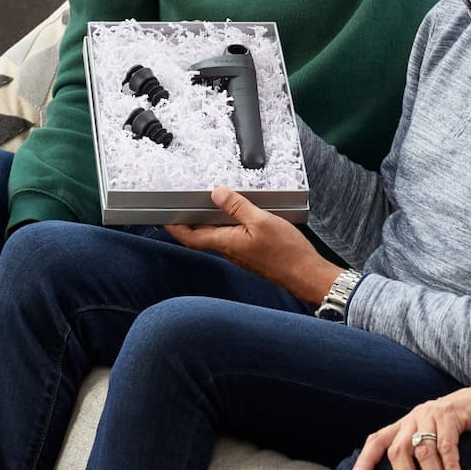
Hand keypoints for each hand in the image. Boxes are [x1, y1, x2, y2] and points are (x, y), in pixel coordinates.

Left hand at [167, 188, 339, 304]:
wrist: (306, 274)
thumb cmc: (286, 253)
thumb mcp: (261, 221)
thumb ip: (237, 207)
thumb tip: (217, 194)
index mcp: (225, 243)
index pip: (189, 237)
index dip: (174, 226)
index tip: (164, 214)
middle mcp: (229, 251)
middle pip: (201, 236)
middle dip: (189, 220)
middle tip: (183, 203)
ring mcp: (240, 254)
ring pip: (217, 237)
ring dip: (208, 222)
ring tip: (208, 204)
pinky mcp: (251, 254)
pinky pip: (232, 238)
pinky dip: (227, 225)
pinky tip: (236, 214)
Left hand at [350, 383, 470, 469]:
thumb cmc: (455, 426)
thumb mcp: (431, 435)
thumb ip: (417, 454)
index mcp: (404, 424)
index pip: (377, 440)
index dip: (365, 459)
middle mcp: (413, 418)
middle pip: (399, 450)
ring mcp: (431, 415)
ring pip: (424, 450)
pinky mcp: (451, 415)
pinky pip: (448, 445)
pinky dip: (451, 467)